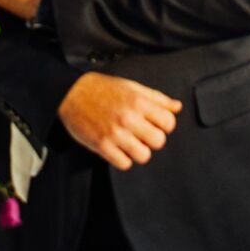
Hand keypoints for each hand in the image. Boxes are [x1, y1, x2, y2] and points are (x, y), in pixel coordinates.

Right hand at [58, 74, 181, 169]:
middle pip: (159, 141)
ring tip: (130, 142)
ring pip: (143, 156)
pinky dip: (123, 158)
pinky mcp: (102, 146)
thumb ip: (156, 98)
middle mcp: (128, 117)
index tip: (155, 123)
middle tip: (142, 134)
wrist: (71, 92)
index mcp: (138, 101)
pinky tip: (118, 148)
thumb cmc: (103, 89)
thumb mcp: (131, 86)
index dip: (164, 125)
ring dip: (138, 151)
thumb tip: (177, 107)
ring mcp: (115, 133)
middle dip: (152, 139)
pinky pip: (124, 164)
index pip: (169, 122)